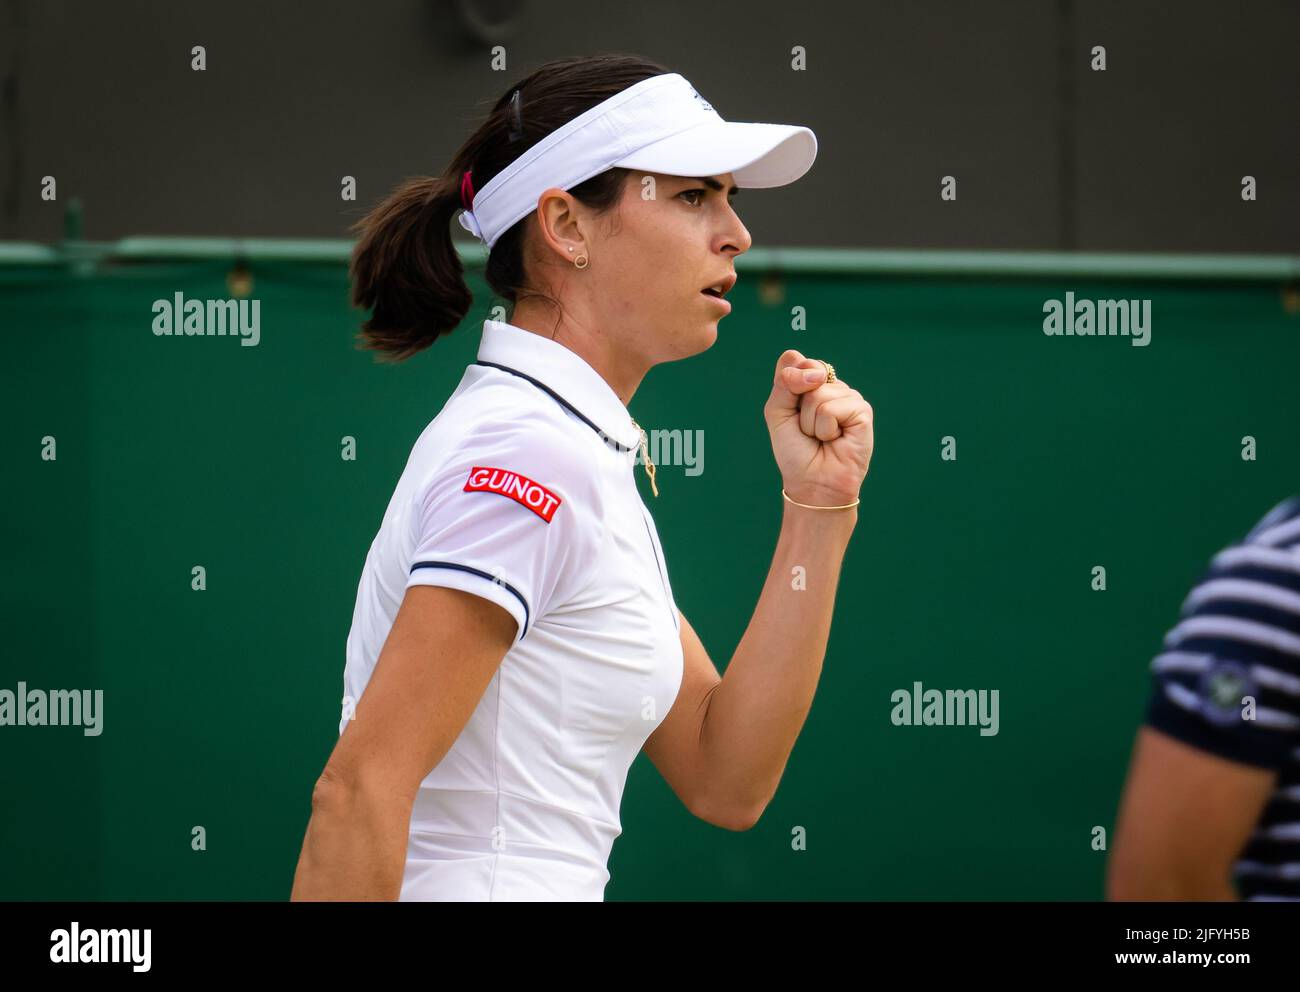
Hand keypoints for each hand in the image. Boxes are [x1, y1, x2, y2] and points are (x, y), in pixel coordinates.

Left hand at [763, 350, 872, 506]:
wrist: (812, 483)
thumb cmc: (796, 451)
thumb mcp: (777, 413)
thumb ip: (785, 383)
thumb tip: (811, 369)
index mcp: (813, 383)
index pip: (796, 361)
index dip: (788, 385)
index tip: (791, 412)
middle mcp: (833, 386)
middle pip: (807, 374)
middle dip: (798, 408)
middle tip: (807, 429)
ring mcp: (850, 397)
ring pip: (818, 394)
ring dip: (811, 423)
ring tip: (822, 438)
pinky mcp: (863, 412)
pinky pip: (832, 409)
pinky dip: (825, 430)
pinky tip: (835, 440)